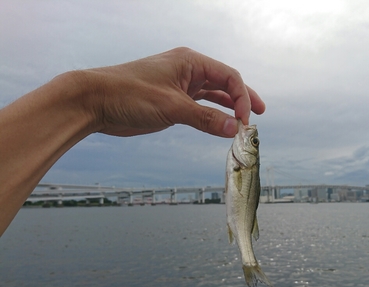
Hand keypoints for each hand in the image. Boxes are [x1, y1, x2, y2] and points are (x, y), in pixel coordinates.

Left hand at [84, 47, 265, 137]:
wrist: (95, 101)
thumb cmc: (129, 94)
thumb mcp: (172, 107)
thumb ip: (205, 119)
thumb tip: (235, 129)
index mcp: (190, 62)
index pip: (228, 76)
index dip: (242, 98)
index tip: (245, 121)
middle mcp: (188, 71)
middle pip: (224, 84)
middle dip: (242, 99)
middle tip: (259, 115)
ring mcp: (180, 86)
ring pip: (213, 96)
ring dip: (228, 108)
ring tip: (244, 122)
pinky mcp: (172, 101)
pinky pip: (199, 107)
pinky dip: (212, 116)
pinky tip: (221, 125)